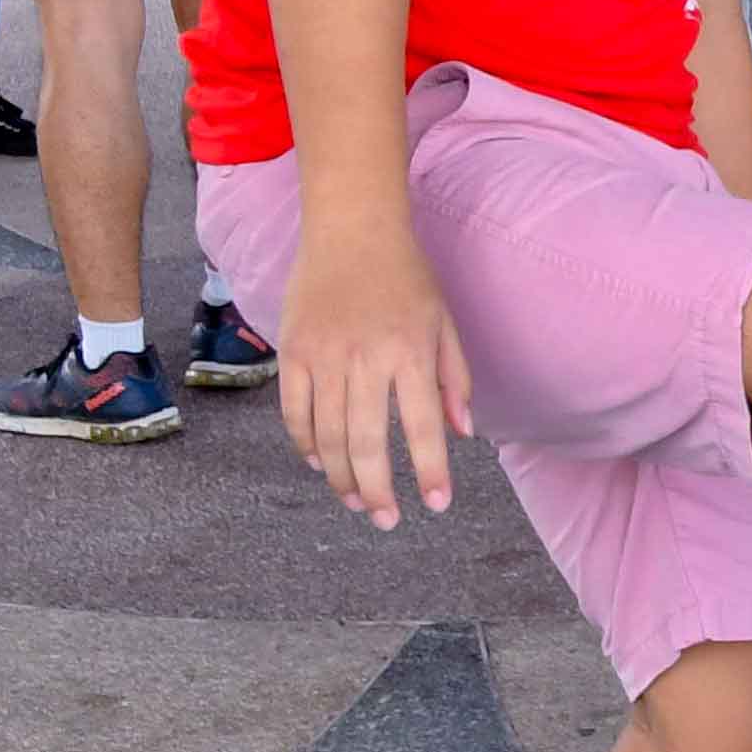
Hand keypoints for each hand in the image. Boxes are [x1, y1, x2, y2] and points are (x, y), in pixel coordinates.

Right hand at [275, 229, 470, 529]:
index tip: (437, 504)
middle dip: (377, 489)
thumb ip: (454, 381)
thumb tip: (460, 435)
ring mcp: (322, 357)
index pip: (422, 427)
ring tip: (357, 502)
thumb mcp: (445, 324)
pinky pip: (294, 413)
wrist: (352, 231)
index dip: (430, 471)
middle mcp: (364, 359)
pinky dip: (306, 444)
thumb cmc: (409, 279)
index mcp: (409, 353)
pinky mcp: (291, 352)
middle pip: (365, 442)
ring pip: (326, 435)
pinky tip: (320, 464)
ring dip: (340, 477)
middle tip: (388, 520)